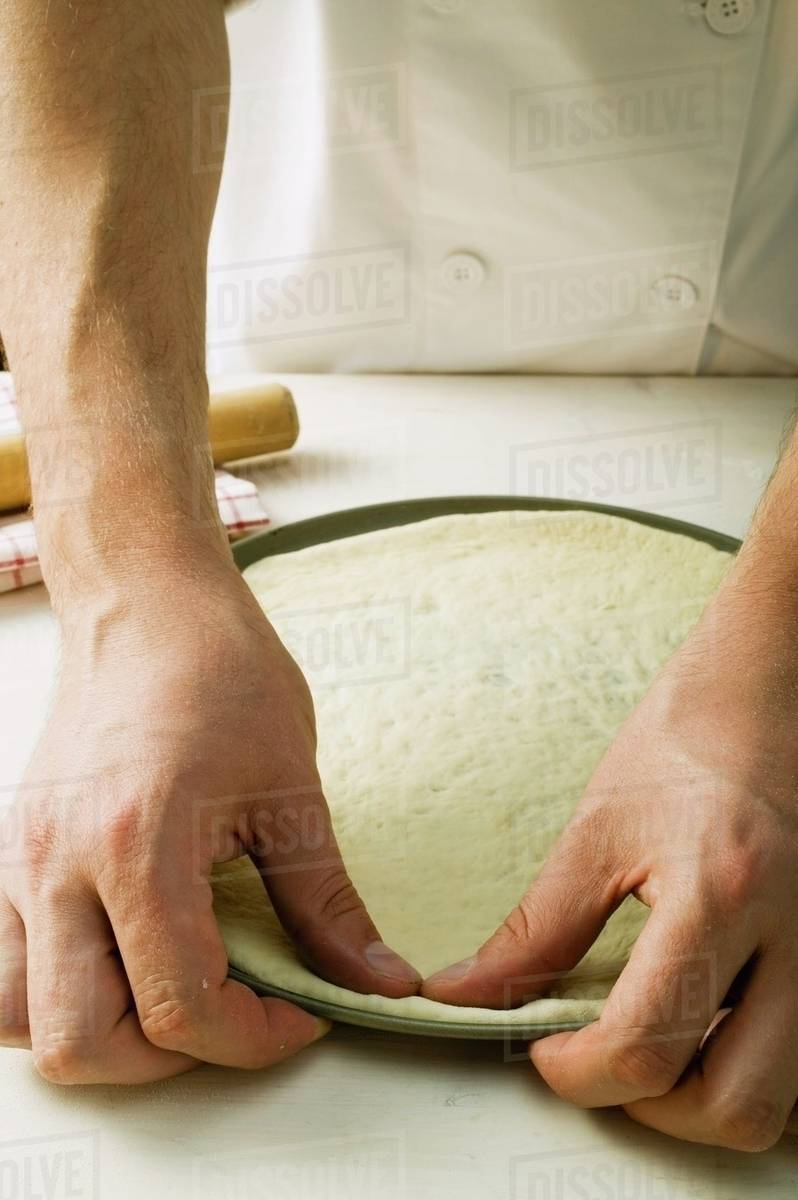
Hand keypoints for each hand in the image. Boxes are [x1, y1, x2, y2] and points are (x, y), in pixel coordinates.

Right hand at [0, 550, 419, 1083]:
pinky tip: (123, 953)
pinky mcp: (12, 850)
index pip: (177, 1009)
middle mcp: (57, 865)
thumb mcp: (291, 788)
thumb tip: (376, 979)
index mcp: (136, 846)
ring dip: (101, 1032)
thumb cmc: (218, 669)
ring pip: (22, 1017)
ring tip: (173, 991)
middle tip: (236, 1014)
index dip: (252, 1039)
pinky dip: (60, 988)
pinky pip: (5, 960)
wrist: (147, 601)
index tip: (298, 1016)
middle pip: (81, 1043)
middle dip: (169, 1058)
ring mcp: (20, 860)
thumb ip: (327, 903)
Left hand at [423, 605, 797, 1150]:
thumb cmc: (686, 740)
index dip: (577, 1073)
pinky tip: (712, 1023)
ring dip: (710, 1099)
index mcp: (720, 891)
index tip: (546, 1051)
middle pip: (734, 1106)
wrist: (771, 689)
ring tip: (659, 1043)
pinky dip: (754, 1068)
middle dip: (653, 1109)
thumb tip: (468, 993)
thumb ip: (535, 928)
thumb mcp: (599, 830)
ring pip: (785, 1101)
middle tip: (604, 1062)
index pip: (646, 1044)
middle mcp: (796, 935)